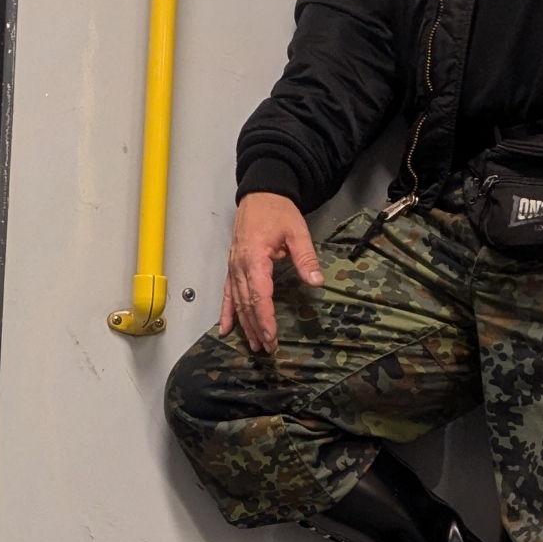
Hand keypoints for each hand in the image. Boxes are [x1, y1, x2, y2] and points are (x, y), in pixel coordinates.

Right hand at [220, 192, 322, 354]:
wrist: (260, 193)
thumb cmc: (278, 211)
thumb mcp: (297, 231)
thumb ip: (305, 258)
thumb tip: (317, 282)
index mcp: (255, 258)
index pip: (259, 295)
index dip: (264, 318)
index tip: (271, 336)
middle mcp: (239, 266)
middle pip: (247, 303)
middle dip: (256, 327)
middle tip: (267, 348)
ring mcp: (233, 267)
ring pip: (236, 301)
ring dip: (244, 324)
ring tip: (253, 345)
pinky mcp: (232, 267)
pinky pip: (227, 293)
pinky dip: (226, 312)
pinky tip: (226, 329)